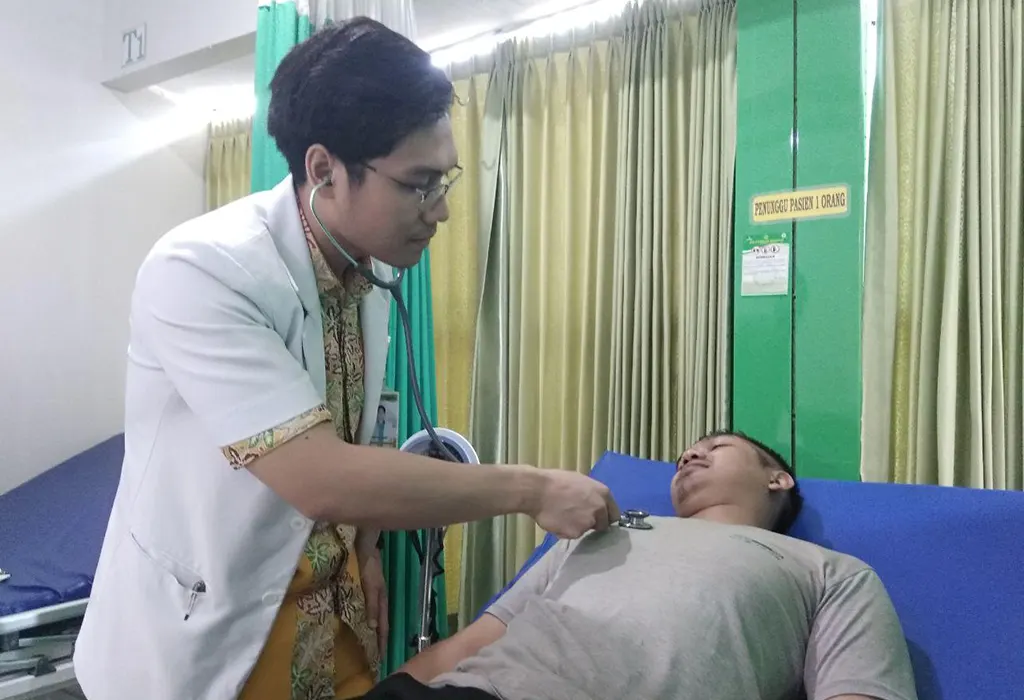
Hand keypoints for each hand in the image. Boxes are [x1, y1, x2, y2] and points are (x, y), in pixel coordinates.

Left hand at [357, 542, 388, 658]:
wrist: (363, 540)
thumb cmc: (368, 562)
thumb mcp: (371, 584)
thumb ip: (372, 604)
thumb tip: (373, 628)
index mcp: (381, 598)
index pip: (383, 625)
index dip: (383, 641)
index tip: (381, 659)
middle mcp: (378, 596)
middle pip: (380, 622)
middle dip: (378, 638)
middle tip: (374, 656)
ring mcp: (371, 590)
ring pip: (373, 614)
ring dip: (371, 628)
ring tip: (366, 643)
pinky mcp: (363, 584)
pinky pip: (366, 605)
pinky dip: (364, 616)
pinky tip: (357, 620)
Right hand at [528, 469, 619, 538]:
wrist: (537, 491)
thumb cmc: (556, 482)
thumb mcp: (580, 481)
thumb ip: (592, 495)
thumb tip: (593, 503)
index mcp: (603, 493)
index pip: (614, 513)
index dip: (605, 516)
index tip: (598, 519)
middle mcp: (600, 508)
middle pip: (603, 525)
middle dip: (592, 523)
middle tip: (576, 517)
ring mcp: (589, 521)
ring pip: (586, 530)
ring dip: (577, 527)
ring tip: (562, 516)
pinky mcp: (576, 532)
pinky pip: (572, 535)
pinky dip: (566, 531)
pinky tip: (557, 520)